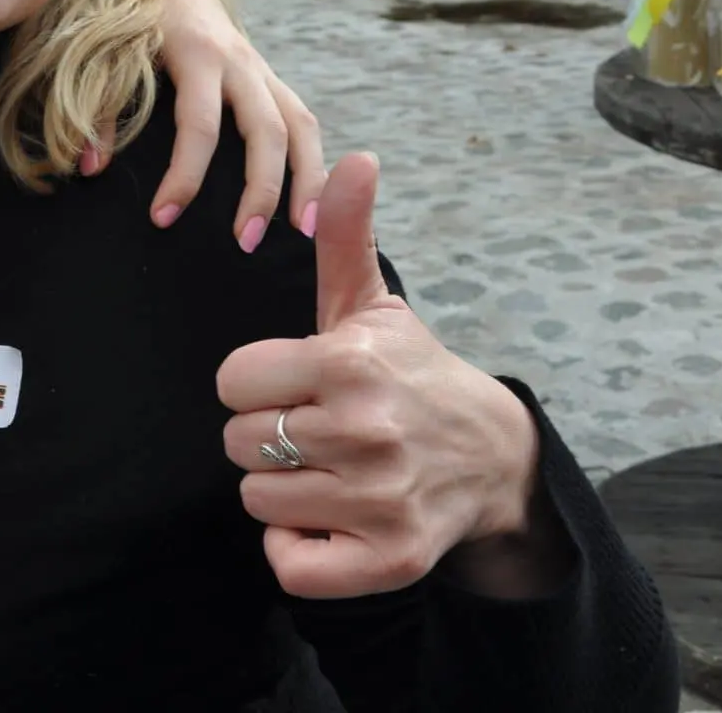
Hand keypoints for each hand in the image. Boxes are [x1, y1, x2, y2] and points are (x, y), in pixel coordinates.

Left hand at [81, 0, 325, 250]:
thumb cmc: (129, 13)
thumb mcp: (106, 50)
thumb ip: (98, 106)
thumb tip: (89, 166)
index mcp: (196, 52)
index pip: (199, 125)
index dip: (183, 175)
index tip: (162, 218)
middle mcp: (239, 60)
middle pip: (266, 131)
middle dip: (261, 190)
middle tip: (246, 244)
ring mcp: (261, 68)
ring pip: (301, 126)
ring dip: (306, 181)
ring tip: (305, 233)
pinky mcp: (269, 78)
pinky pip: (302, 121)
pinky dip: (312, 161)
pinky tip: (308, 203)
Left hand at [215, 154, 549, 599]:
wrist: (492, 457)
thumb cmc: (410, 374)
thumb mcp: (372, 305)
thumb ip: (345, 234)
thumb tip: (353, 158)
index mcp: (348, 364)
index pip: (230, 381)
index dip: (254, 383)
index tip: (295, 383)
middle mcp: (365, 432)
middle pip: (238, 443)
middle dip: (267, 436)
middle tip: (315, 428)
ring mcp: (379, 501)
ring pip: (258, 501)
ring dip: (284, 490)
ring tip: (331, 469)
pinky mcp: (389, 561)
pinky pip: (291, 564)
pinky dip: (300, 550)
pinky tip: (333, 520)